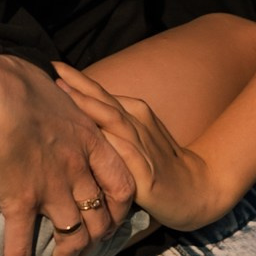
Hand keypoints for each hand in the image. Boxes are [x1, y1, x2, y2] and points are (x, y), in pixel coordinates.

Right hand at [0, 55, 142, 255]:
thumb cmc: (13, 80)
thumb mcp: (49, 83)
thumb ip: (56, 93)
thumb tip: (46, 81)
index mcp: (89, 140)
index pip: (123, 183)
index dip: (122, 206)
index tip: (112, 214)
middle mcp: (77, 170)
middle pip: (101, 218)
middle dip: (97, 240)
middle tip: (84, 250)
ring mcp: (51, 190)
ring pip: (72, 238)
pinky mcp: (20, 202)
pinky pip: (23, 245)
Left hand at [53, 68, 225, 233]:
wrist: (199, 189)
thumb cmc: (161, 163)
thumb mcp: (137, 138)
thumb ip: (113, 123)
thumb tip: (76, 110)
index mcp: (136, 115)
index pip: (102, 94)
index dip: (79, 80)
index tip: (55, 66)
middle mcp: (139, 126)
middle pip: (106, 102)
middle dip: (80, 87)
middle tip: (55, 72)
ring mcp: (145, 148)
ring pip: (115, 123)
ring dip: (92, 108)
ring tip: (69, 96)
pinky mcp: (148, 175)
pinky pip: (128, 155)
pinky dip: (112, 144)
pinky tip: (94, 135)